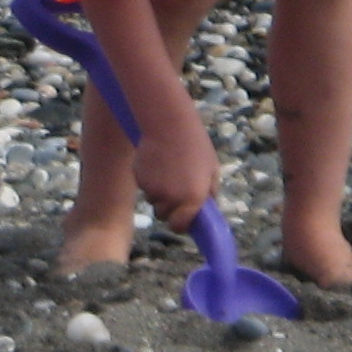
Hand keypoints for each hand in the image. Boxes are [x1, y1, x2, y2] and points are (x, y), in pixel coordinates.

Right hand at [130, 118, 219, 234]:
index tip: (181, 217)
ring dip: (158, 193)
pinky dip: (148, 180)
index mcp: (193, 200)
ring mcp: (153, 190)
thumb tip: (206, 208)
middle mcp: (171, 199)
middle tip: (174, 189)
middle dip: (168, 207)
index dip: (180, 223)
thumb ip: (209, 193)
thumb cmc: (195, 145)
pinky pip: (143, 186)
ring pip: (152, 200)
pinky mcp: (139, 178)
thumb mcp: (212, 170)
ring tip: (165, 172)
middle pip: (163, 214)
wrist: (168, 124)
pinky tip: (156, 163)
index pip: (180, 226)